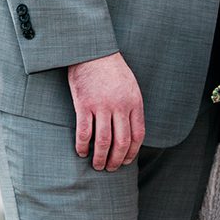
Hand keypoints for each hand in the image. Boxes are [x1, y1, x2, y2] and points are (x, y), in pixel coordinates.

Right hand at [67, 52, 145, 171]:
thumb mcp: (131, 86)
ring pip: (103, 141)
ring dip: (100, 158)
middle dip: (116, 160)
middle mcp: (119, 106)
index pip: (138, 135)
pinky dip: (82, 146)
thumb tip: (131, 130)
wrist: (92, 50)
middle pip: (121, 142)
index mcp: (134, 102)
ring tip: (97, 165)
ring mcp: (101, 106)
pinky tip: (81, 152)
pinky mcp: (84, 104)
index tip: (125, 161)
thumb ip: (132, 107)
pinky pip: (84, 132)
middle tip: (110, 168)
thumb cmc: (111, 69)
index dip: (132, 152)